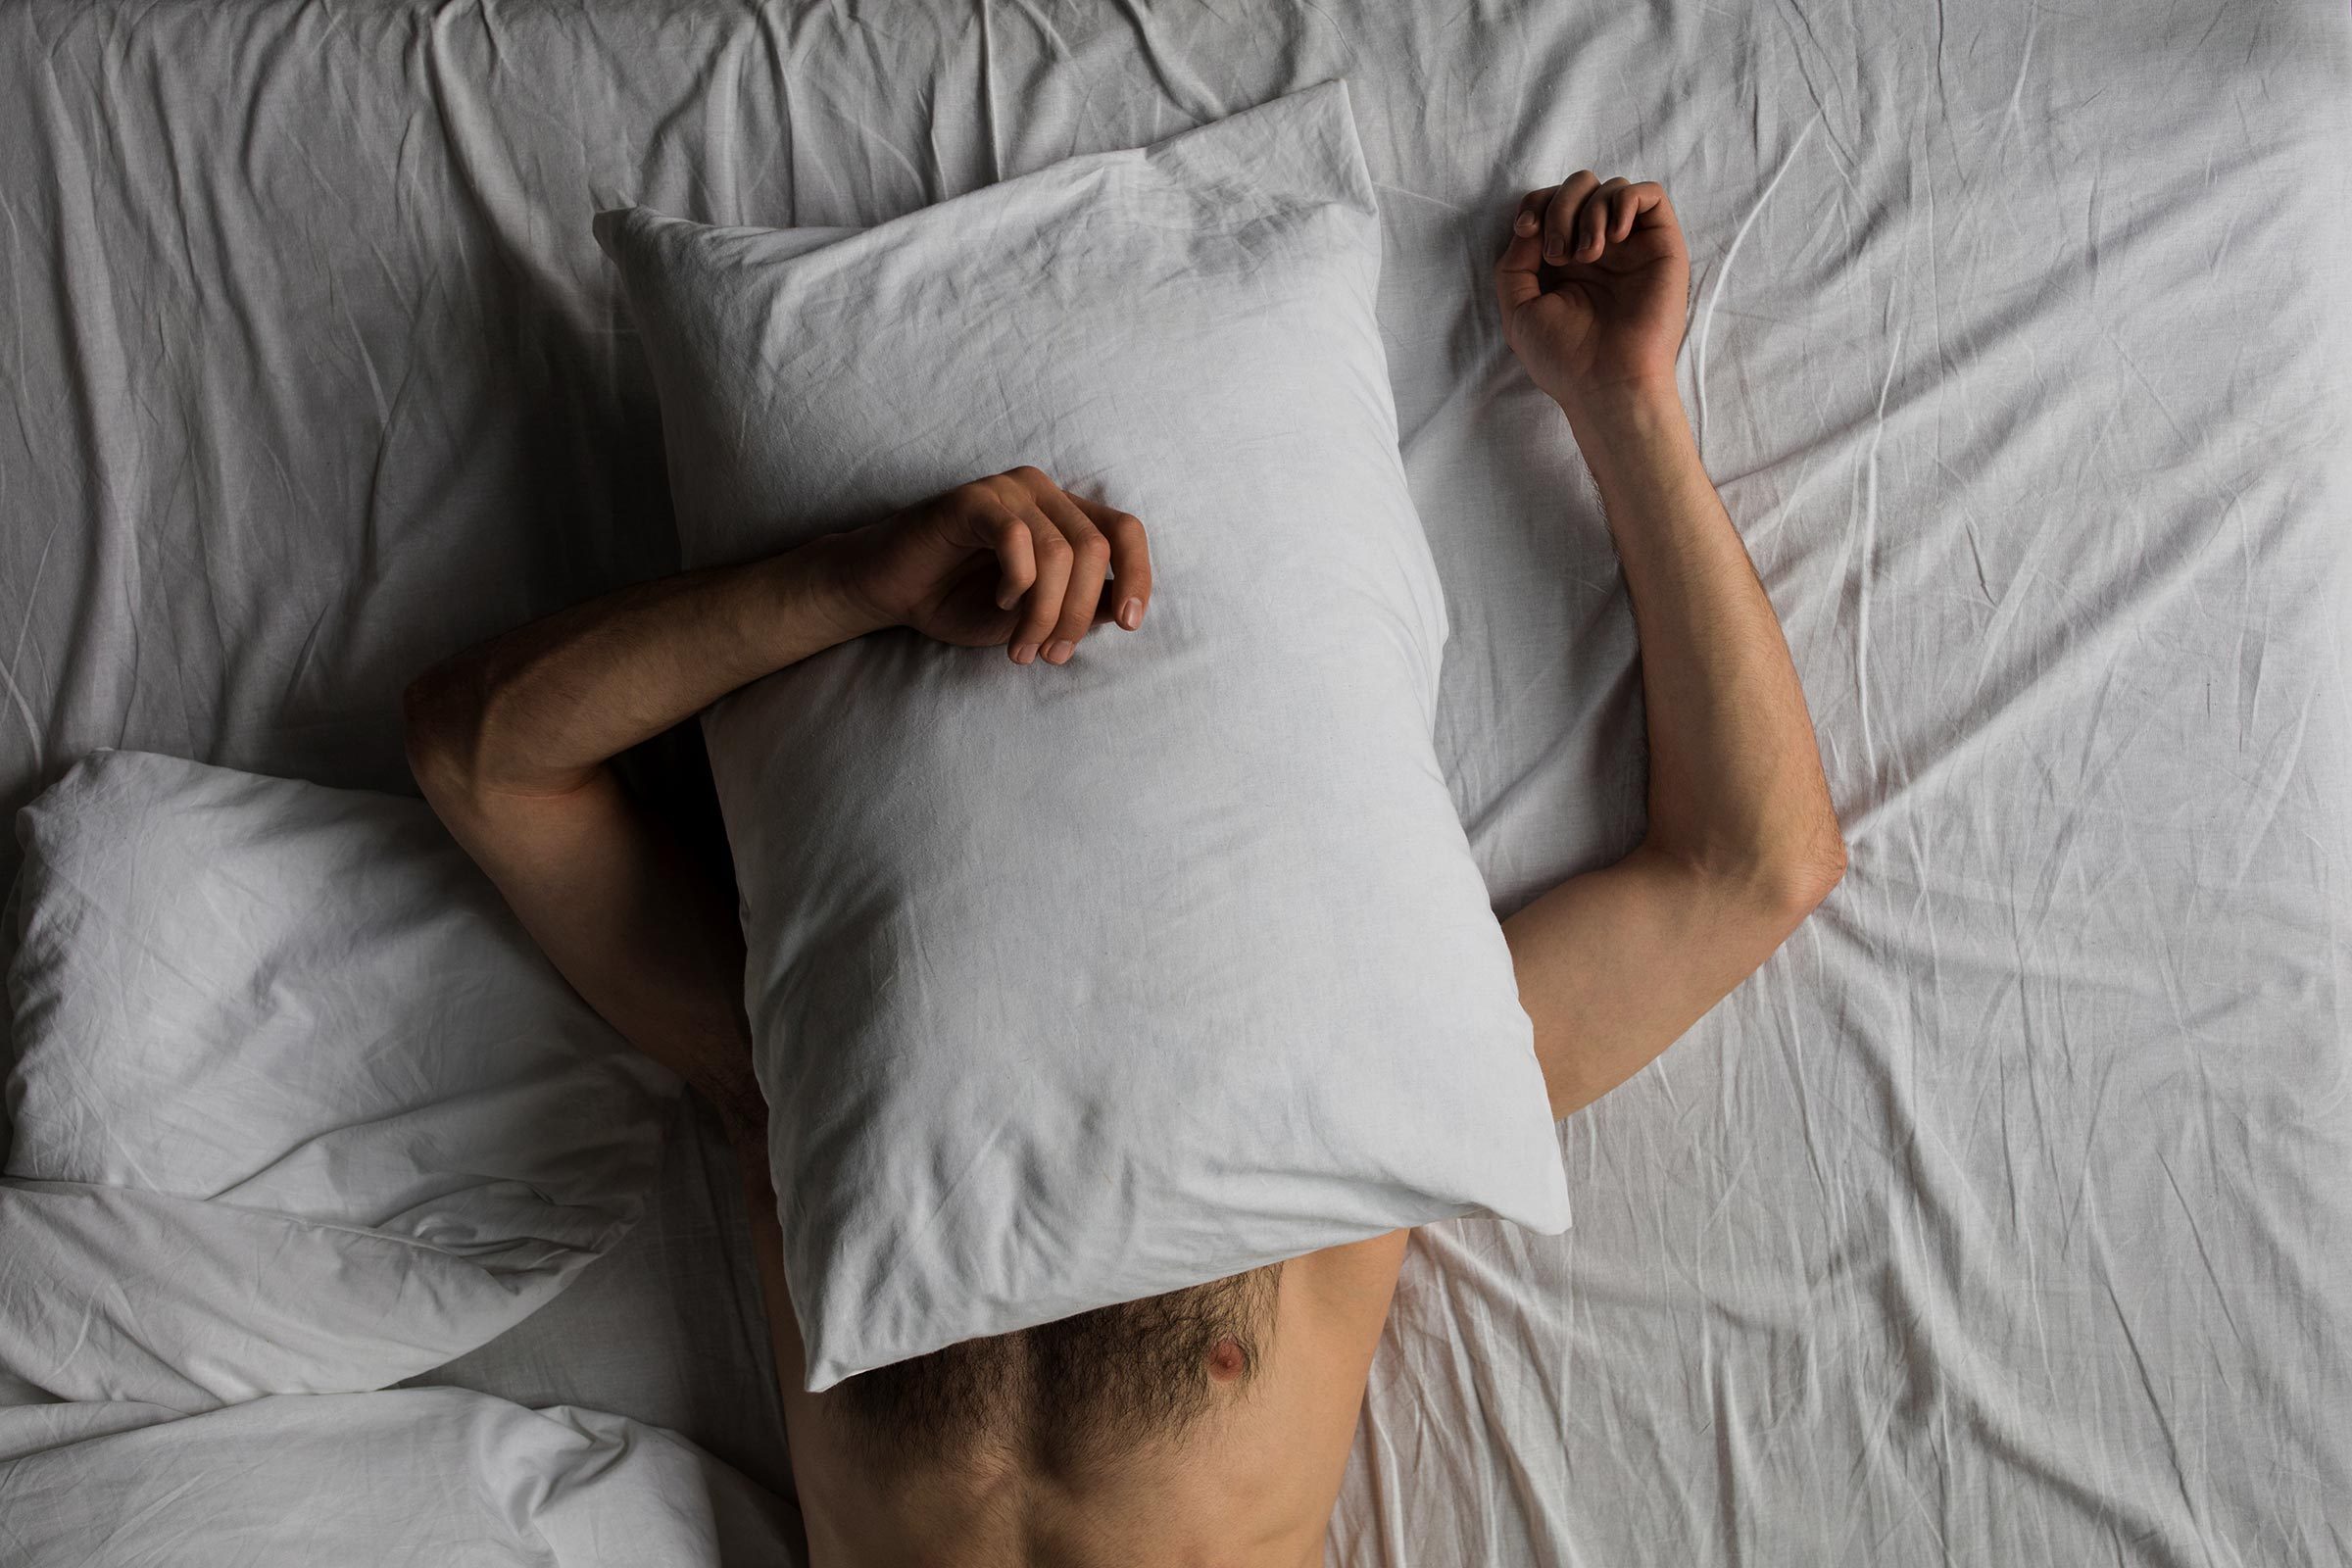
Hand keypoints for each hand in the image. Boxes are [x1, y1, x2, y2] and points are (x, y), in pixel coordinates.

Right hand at [829, 466, 1153, 665]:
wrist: (891, 594)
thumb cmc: (960, 601)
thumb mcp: (1034, 616)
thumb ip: (1080, 607)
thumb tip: (1123, 609)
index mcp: (1066, 516)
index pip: (1124, 531)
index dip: (1138, 575)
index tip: (1129, 623)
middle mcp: (1044, 494)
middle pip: (1096, 548)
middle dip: (1079, 613)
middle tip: (1052, 655)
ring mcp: (1009, 490)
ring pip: (1060, 552)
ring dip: (1045, 613)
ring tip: (1022, 649)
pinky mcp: (974, 498)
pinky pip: (1018, 538)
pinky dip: (1017, 584)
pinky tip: (1000, 602)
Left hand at [1494, 173, 1689, 417]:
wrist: (1606, 383)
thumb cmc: (1563, 357)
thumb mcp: (1518, 309)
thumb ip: (1514, 262)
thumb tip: (1531, 224)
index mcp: (1563, 260)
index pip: (1549, 203)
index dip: (1535, 205)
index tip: (1525, 232)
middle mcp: (1597, 248)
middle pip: (1578, 186)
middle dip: (1560, 207)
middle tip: (1559, 255)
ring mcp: (1630, 246)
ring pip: (1610, 188)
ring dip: (1589, 212)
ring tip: (1588, 256)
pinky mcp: (1661, 246)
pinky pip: (1650, 194)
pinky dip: (1625, 201)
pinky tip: (1614, 238)